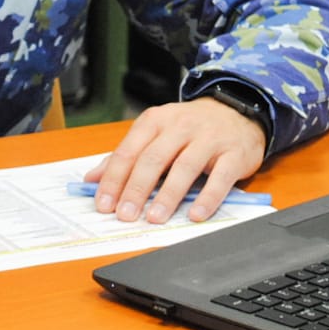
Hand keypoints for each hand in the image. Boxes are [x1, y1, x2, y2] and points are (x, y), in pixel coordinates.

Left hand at [84, 98, 266, 223]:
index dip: (114, 179)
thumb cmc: (190, 129)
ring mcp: (209, 139)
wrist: (236, 111)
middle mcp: (180, 126)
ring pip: (184, 167)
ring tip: (154, 218)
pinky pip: (220, 178)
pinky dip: (208, 198)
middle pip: (153, 159)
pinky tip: (195, 214)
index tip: (104, 205)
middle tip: (125, 215)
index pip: (129, 151)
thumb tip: (91, 179)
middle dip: (137, 189)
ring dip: (168, 195)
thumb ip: (126, 156)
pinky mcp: (233, 153)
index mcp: (155, 121)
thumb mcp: (155, 134)